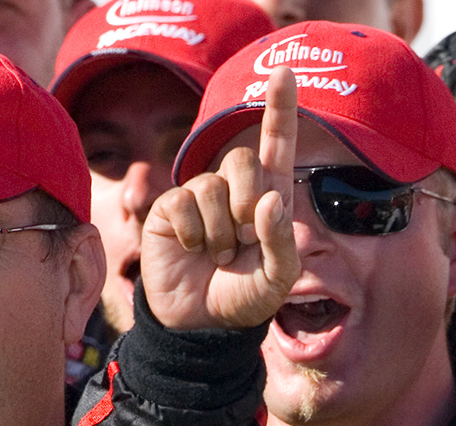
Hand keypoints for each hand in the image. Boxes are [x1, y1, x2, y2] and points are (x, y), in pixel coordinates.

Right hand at [141, 68, 298, 332]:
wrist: (201, 325)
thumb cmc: (244, 299)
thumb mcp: (277, 279)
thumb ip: (282, 242)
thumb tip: (269, 199)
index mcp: (268, 199)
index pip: (276, 148)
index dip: (280, 110)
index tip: (284, 72)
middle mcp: (235, 191)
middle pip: (241, 159)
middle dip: (245, 201)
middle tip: (241, 241)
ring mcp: (201, 197)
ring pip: (212, 186)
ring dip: (219, 232)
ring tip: (217, 257)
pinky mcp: (171, 208)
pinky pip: (184, 203)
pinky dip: (195, 234)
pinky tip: (193, 252)